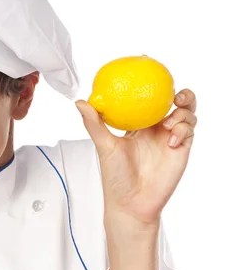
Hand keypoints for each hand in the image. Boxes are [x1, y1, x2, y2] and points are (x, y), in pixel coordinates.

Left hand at [75, 89, 196, 224]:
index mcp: (139, 124)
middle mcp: (157, 129)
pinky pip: (188, 132)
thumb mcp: (104, 146)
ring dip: (183, 111)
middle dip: (181, 93)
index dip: (154, 83)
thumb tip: (80, 102)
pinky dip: (183, 129)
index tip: (150, 65)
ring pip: (186, 114)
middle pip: (176, 103)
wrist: (131, 204)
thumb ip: (94, 123)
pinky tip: (171, 139)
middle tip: (174, 94)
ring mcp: (170, 138)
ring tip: (169, 121)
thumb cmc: (115, 177)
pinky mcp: (181, 150)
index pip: (149, 99)